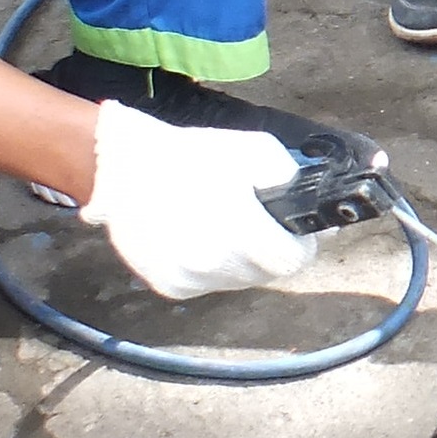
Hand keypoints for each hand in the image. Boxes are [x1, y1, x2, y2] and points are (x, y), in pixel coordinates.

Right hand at [77, 101, 317, 299]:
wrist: (125, 169)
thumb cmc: (191, 156)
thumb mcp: (253, 149)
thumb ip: (289, 178)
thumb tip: (311, 204)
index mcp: (240, 233)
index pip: (292, 260)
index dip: (299, 242)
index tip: (293, 229)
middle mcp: (215, 266)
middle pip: (267, 273)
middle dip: (272, 250)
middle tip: (259, 222)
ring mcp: (190, 281)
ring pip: (239, 281)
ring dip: (242, 261)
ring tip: (226, 226)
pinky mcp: (171, 288)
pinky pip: (209, 284)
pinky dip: (213, 267)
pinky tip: (201, 238)